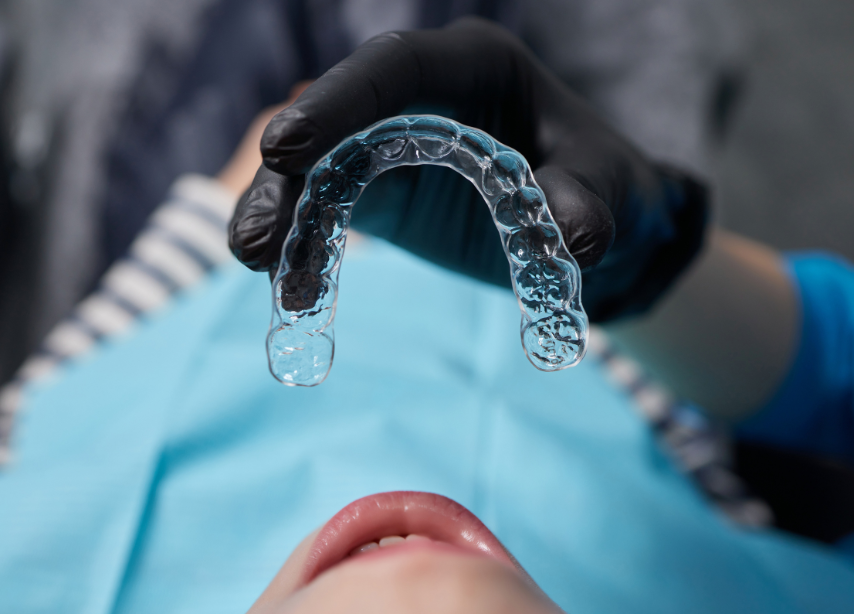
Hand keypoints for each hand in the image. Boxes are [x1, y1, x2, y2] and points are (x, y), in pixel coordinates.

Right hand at [228, 17, 707, 321]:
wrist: (589, 214)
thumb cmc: (600, 179)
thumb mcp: (606, 185)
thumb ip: (587, 201)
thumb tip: (572, 237)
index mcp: (472, 68)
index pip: (395, 69)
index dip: (339, 102)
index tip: (286, 148)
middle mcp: (420, 99)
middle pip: (338, 123)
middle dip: (291, 177)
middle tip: (256, 241)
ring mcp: (391, 146)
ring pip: (320, 171)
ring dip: (285, 218)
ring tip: (259, 269)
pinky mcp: (381, 194)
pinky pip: (332, 215)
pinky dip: (309, 251)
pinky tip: (296, 295)